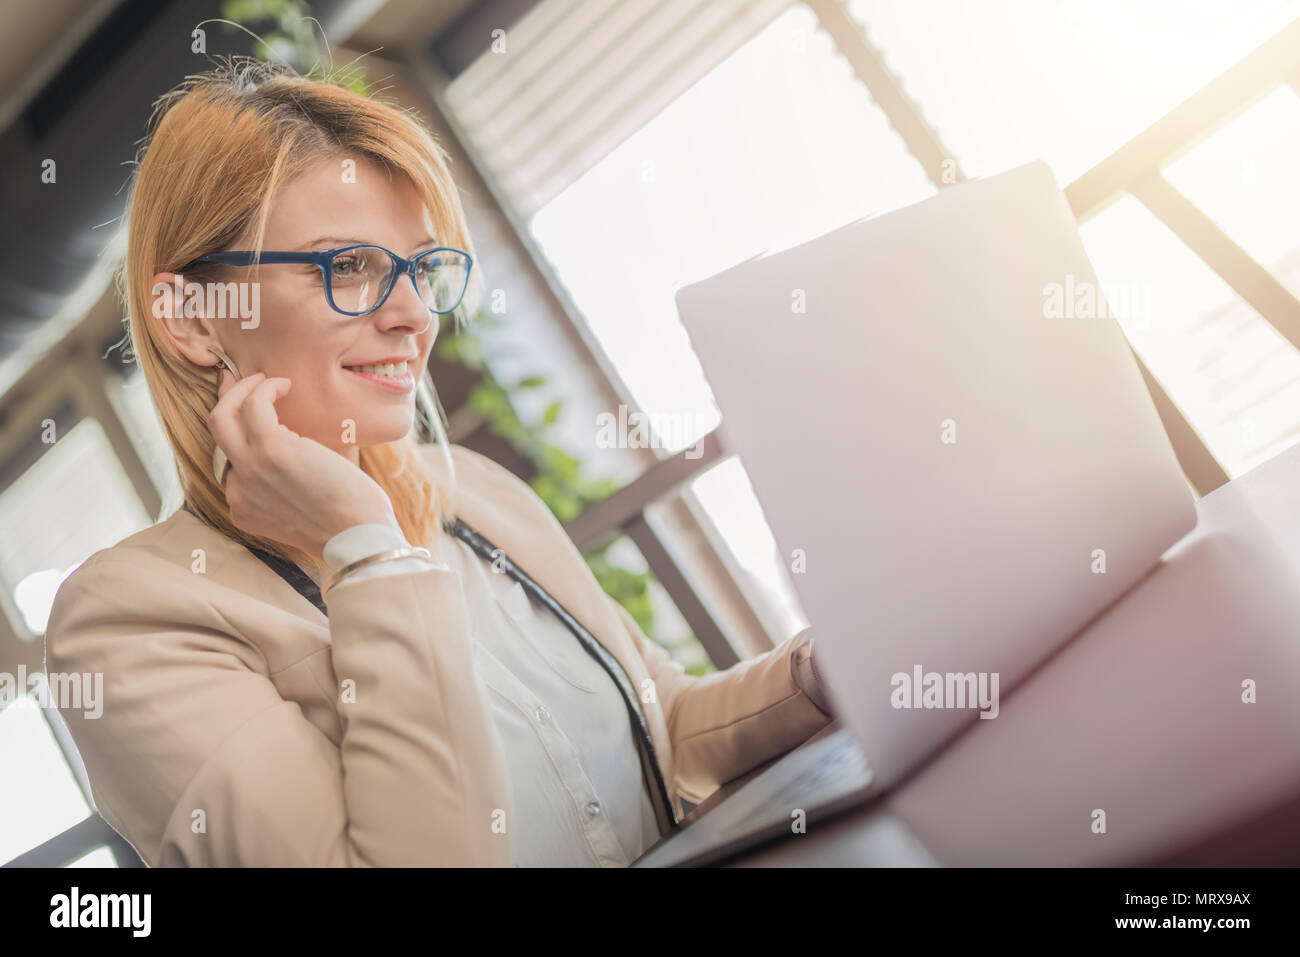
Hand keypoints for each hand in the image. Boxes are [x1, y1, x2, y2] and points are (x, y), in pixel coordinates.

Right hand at [208, 369, 401, 555]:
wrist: (358, 536)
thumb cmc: (349, 524)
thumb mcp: (305, 511)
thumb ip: (289, 491)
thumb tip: (302, 459)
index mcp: (245, 508)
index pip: (233, 463)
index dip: (245, 435)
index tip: (256, 416)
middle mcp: (238, 491)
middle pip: (217, 435)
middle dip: (225, 401)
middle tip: (238, 380)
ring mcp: (249, 470)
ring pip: (222, 416)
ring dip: (242, 389)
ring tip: (267, 380)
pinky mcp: (270, 450)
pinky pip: (254, 405)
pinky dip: (267, 388)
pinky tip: (286, 384)